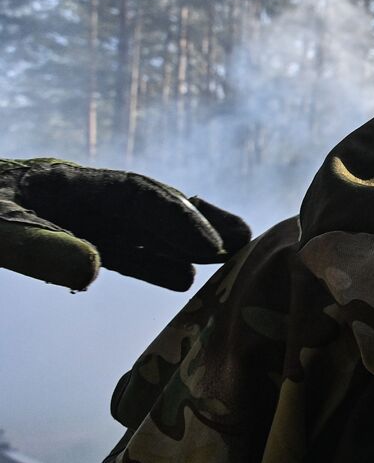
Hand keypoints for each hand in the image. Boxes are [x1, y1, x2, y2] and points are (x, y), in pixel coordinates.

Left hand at [0, 158, 251, 290]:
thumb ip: (37, 249)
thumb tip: (94, 270)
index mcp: (61, 183)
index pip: (135, 194)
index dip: (178, 217)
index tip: (212, 247)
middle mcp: (75, 198)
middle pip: (150, 203)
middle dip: (199, 218)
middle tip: (247, 238)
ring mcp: (68, 220)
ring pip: (139, 227)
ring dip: (183, 241)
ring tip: (229, 257)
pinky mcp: (57, 243)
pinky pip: (115, 250)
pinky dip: (150, 262)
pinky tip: (179, 279)